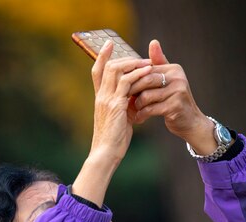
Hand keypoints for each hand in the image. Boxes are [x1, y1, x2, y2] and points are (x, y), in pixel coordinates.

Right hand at [90, 40, 151, 162]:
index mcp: (100, 99)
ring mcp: (107, 99)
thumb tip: (135, 101)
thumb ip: (124, 107)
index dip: (102, 56)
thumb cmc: (113, 140)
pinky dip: (138, 75)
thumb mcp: (119, 120)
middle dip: (124, 58)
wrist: (106, 153)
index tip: (109, 44)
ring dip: (134, 65)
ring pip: (117, 71)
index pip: (97, 71)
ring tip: (149, 64)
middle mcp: (101, 96)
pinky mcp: (115, 105)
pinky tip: (148, 73)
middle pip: (108, 67)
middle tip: (142, 58)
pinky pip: (127, 83)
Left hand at [129, 40, 217, 155]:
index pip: (146, 69)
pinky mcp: (175, 107)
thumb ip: (159, 64)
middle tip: (123, 98)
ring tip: (133, 109)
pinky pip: (151, 109)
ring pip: (147, 95)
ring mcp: (178, 92)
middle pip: (146, 80)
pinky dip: (142, 114)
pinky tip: (138, 118)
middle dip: (132, 90)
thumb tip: (153, 42)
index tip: (122, 86)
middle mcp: (177, 78)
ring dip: (137, 104)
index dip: (132, 78)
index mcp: (174, 69)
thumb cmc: (174, 101)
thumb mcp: (167, 80)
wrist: (190, 122)